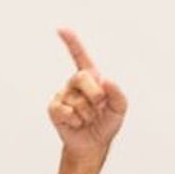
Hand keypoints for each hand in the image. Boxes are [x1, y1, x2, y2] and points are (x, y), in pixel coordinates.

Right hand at [47, 28, 127, 157]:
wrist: (93, 144)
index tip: (61, 29)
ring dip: (88, 114)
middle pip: (81, 77)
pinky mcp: (54, 109)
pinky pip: (66, 111)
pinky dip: (76, 121)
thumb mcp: (120, 108)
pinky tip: (77, 123)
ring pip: (77, 100)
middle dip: (96, 95)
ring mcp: (63, 94)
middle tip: (99, 107)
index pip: (79, 56)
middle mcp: (74, 83)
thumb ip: (118, 93)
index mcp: (90, 77)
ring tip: (87, 119)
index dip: (71, 42)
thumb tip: (105, 80)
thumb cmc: (106, 123)